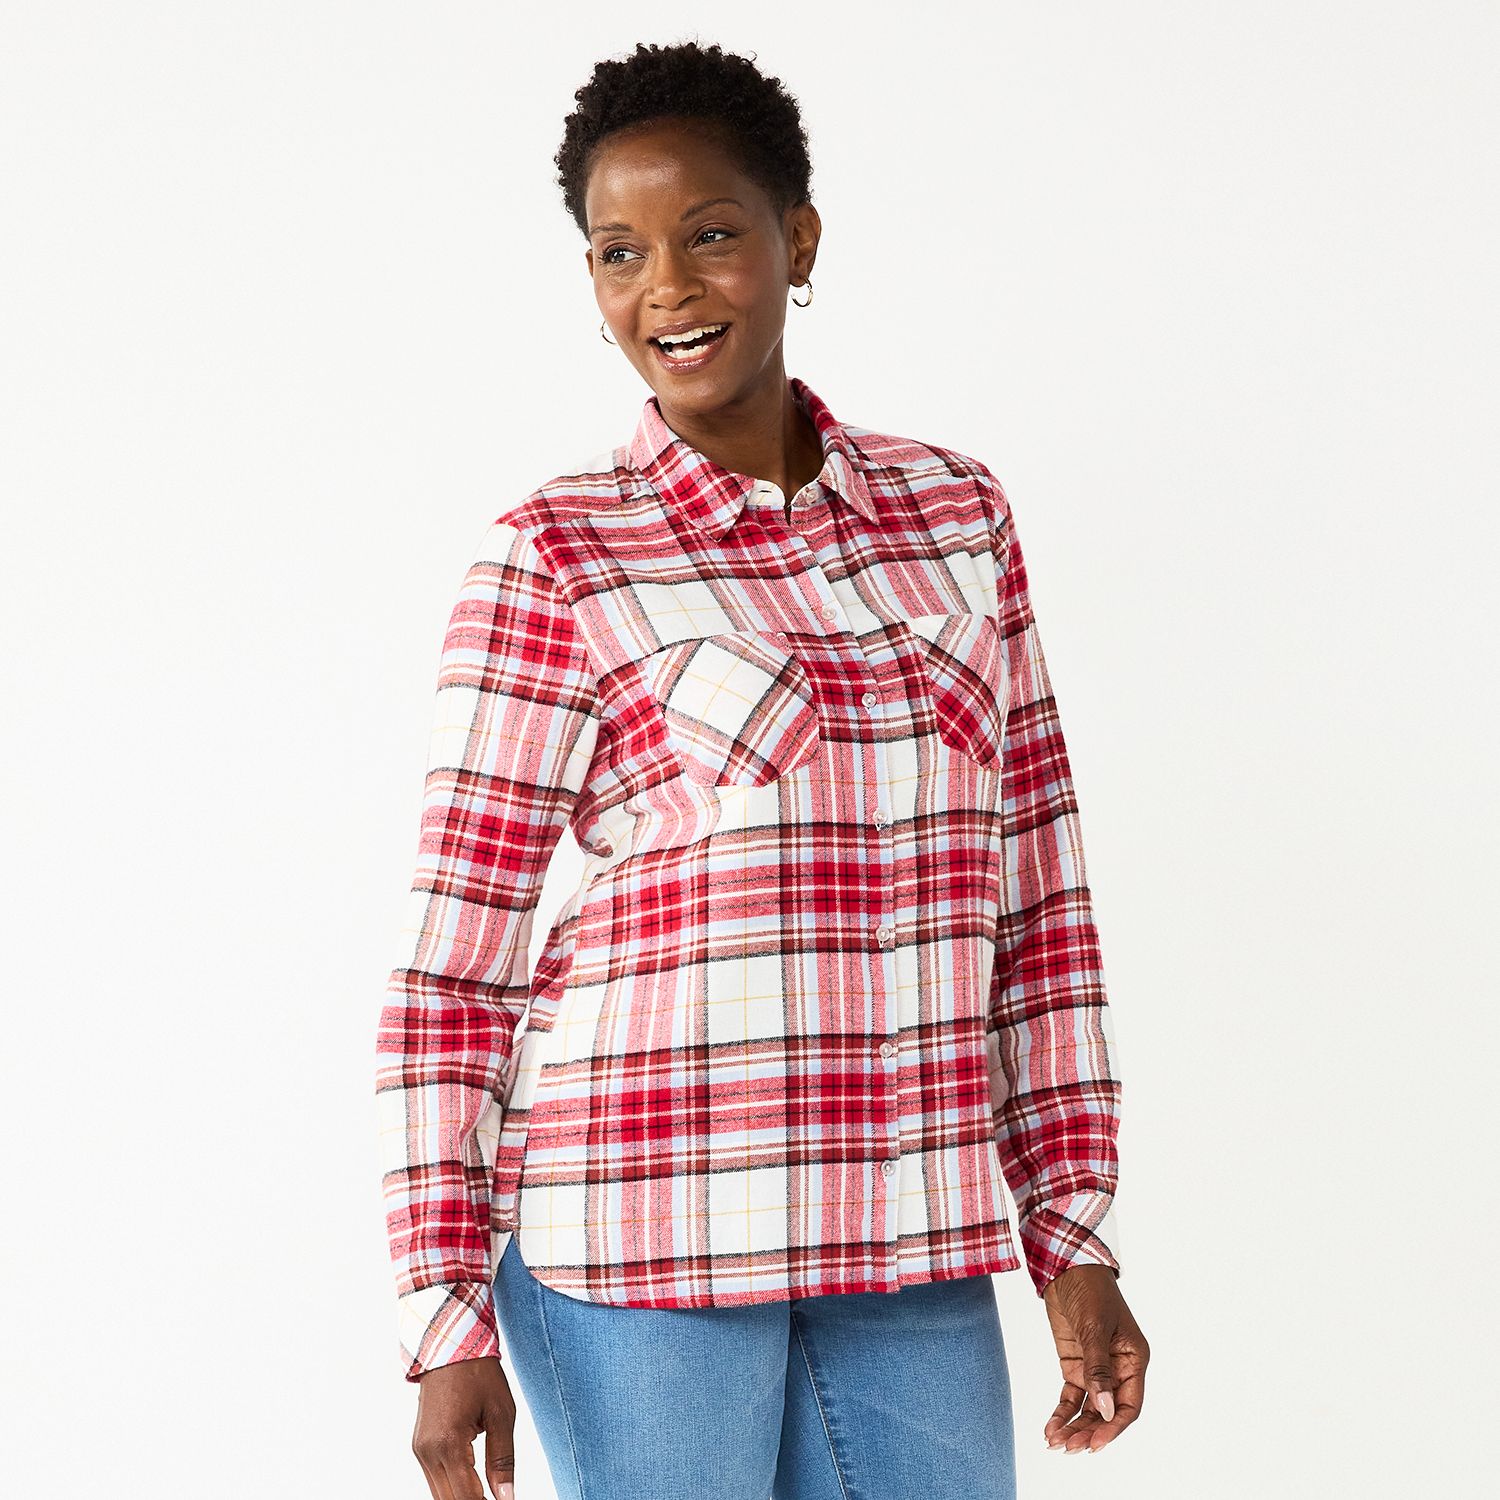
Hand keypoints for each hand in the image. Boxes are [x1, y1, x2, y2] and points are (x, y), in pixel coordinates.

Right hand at [411, 1355, 517, 1499]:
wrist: (450, 1346)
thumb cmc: (479, 1373)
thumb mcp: (501, 1413)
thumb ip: (503, 1460)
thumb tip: (507, 1498)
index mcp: (449, 1442)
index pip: (467, 1498)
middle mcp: (428, 1451)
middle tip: (498, 1498)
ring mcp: (420, 1450)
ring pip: (440, 1495)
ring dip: (463, 1496)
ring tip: (489, 1494)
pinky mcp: (419, 1446)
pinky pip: (435, 1479)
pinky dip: (453, 1487)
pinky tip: (474, 1483)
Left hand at [1040, 1264, 1148, 1453]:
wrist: (1066, 1266)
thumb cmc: (1090, 1290)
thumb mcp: (1095, 1327)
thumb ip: (1098, 1368)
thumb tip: (1104, 1410)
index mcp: (1134, 1360)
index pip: (1128, 1406)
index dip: (1112, 1428)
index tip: (1094, 1446)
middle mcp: (1117, 1369)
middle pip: (1106, 1412)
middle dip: (1088, 1432)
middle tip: (1067, 1448)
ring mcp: (1095, 1368)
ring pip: (1088, 1408)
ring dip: (1073, 1427)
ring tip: (1055, 1445)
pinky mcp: (1075, 1364)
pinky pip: (1071, 1396)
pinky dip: (1061, 1413)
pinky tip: (1050, 1428)